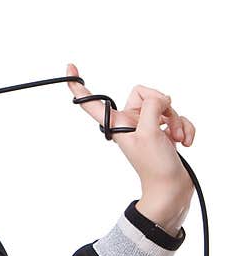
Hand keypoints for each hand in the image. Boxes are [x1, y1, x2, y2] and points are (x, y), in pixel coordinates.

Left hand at [65, 63, 195, 228]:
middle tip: (163, 124)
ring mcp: (146, 125)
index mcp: (116, 122)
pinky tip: (184, 141)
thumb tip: (159, 98)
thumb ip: (150, 107)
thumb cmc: (155, 166)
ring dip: (175, 121)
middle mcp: (129, 121)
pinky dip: (184, 128)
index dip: (79, 86)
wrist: (172, 188)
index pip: (91, 101)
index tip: (70, 66)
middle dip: (162, 106)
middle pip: (144, 93)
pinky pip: (176, 117)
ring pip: (164, 106)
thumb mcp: (148, 132)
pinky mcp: (162, 130)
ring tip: (175, 138)